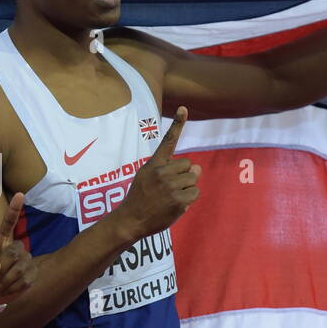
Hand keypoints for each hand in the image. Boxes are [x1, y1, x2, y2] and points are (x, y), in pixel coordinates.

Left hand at [0, 192, 35, 303]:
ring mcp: (26, 259)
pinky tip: (2, 291)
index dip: (15, 208)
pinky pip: (25, 280)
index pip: (9, 221)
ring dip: (4, 282)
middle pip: (14, 253)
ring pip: (20, 269)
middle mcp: (16, 246)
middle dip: (1, 270)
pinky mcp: (32, 273)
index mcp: (1, 239)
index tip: (20, 194)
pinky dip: (11, 289)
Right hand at [114, 106, 200, 240]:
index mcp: (154, 164)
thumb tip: (195, 168)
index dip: (177, 123)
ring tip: (172, 196)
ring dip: (188, 187)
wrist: (131, 220)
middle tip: (171, 187)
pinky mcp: (179, 200)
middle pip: (189, 165)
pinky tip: (175, 204)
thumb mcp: (145, 176)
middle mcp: (162, 172)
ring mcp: (171, 186)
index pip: (168, 141)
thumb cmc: (140, 198)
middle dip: (185, 175)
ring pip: (194, 179)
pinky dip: (189, 199)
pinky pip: (195, 193)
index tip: (183, 108)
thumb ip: (166, 169)